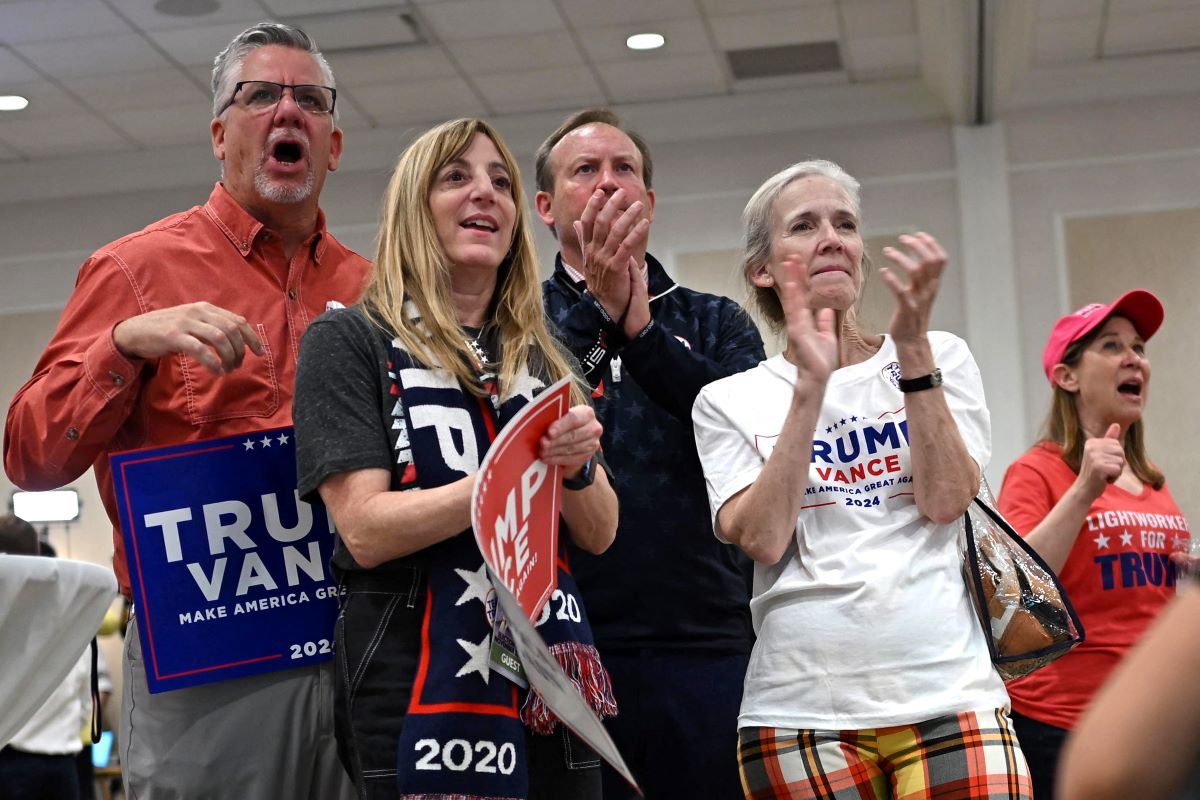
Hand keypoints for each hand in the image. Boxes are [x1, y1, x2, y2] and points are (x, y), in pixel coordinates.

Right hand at [113, 302, 264, 374]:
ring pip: (220, 338)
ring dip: (229, 356)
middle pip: (232, 330)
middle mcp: (198, 312)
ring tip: (228, 369)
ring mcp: (185, 323)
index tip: (260, 353)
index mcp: (205, 308)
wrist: (135, 331)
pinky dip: (213, 361)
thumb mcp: (194, 323)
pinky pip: (200, 349)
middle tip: (237, 365)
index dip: (252, 337)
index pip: (237, 321)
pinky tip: (216, 371)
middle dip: (240, 350)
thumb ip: (213, 327)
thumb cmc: (168, 330)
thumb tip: (239, 340)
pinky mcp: (173, 336)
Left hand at [538, 405, 602, 474]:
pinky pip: (572, 459)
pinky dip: (557, 459)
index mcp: (587, 413)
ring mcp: (593, 443)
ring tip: (542, 452)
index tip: (549, 433)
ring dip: (554, 451)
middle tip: (542, 444)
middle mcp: (594, 428)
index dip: (561, 426)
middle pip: (573, 435)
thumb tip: (539, 424)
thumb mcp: (561, 416)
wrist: (576, 436)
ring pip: (571, 449)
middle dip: (555, 441)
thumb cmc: (564, 423)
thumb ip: (554, 418)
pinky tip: (547, 459)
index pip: (574, 419)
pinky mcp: (588, 456)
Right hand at [574, 188, 650, 322]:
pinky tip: (644, 224)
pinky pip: (627, 245)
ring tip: (638, 205)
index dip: (592, 206)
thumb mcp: (589, 260)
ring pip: (615, 231)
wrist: (606, 307)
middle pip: (601, 223)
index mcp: (587, 250)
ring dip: (628, 216)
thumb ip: (584, 240)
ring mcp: (604, 260)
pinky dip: (636, 232)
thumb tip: (577, 222)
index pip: (586, 223)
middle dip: (611, 205)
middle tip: (621, 193)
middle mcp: (594, 253)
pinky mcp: (617, 267)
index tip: (599, 193)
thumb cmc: (601, 283)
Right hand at [778, 256, 837, 388]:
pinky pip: (795, 311)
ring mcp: (796, 324)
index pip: (803, 295)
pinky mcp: (797, 331)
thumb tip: (826, 309)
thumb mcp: (826, 336)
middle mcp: (798, 319)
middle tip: (792, 256)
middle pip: (795, 292)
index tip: (800, 264)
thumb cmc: (820, 360)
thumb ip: (824, 322)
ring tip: (790, 263)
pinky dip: (793, 297)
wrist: (816, 376)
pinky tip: (792, 284)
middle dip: (794, 274)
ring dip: (792, 279)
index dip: (801, 279)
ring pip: (793, 297)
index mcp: (805, 320)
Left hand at [880, 232, 944, 343]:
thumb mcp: (922, 294)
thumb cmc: (913, 315)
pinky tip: (883, 272)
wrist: (912, 340)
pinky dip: (891, 279)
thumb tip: (918, 259)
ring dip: (901, 258)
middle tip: (902, 238)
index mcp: (934, 285)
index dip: (931, 244)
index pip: (940, 259)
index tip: (918, 234)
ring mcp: (919, 299)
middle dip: (917, 246)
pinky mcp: (907, 308)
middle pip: (929, 261)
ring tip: (887, 251)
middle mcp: (929, 289)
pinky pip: (900, 291)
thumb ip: (922, 278)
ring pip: (916, 272)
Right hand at [1076, 422, 1124, 500]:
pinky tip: (1104, 479)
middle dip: (1118, 463)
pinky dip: (1115, 477)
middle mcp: (1091, 447)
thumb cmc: (1095, 472)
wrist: (1084, 489)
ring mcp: (1094, 457)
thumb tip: (1117, 424)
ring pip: (1121, 461)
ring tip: (1104, 474)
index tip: (1104, 462)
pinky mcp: (1098, 467)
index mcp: (1091, 442)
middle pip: (1120, 451)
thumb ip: (1109, 439)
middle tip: (1105, 470)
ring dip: (1117, 471)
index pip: (1117, 444)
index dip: (1115, 456)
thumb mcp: (1101, 454)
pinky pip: (1118, 470)